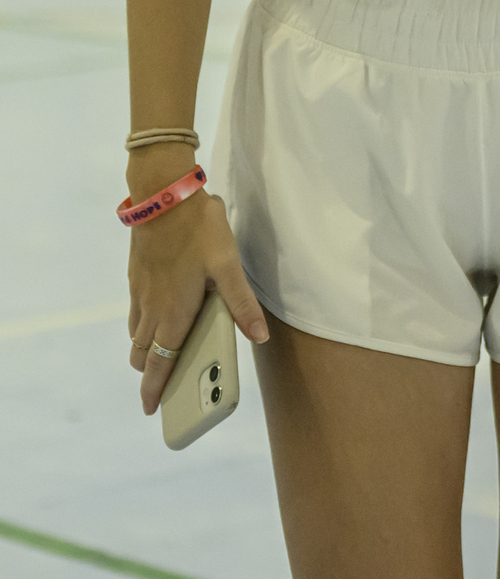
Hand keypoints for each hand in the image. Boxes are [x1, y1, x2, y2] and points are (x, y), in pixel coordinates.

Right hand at [128, 189, 267, 415]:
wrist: (163, 194)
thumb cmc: (198, 230)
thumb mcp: (228, 265)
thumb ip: (242, 303)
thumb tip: (259, 337)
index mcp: (173, 313)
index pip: (159, 364)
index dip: (154, 390)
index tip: (152, 409)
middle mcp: (151, 309)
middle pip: (143, 355)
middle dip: (150, 373)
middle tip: (164, 384)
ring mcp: (140, 292)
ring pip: (136, 335)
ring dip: (146, 351)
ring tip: (163, 354)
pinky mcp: (136, 276)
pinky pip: (134, 313)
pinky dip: (142, 327)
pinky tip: (159, 315)